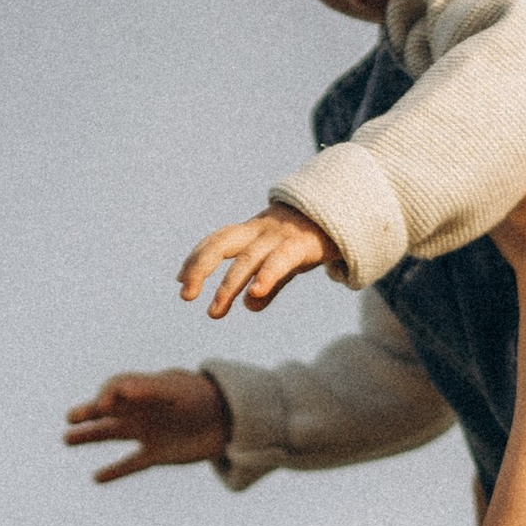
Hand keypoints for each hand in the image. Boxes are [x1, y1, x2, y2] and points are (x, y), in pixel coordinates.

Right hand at [63, 368, 231, 483]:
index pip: (115, 388)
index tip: (103, 407)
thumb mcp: (177, 391)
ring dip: (90, 436)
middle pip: (107, 411)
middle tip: (71, 418)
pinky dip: (115, 471)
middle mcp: (142, 410)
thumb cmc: (203, 397)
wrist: (231, 421)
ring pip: (112, 434)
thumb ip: (150, 389)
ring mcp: (148, 432)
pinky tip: (97, 478)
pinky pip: (131, 463)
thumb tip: (123, 391)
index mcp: (145, 391)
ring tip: (66, 439)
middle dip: (88, 413)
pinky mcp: (157, 454)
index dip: (106, 396)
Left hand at [177, 204, 331, 318]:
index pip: (217, 241)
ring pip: (247, 258)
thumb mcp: (286, 263)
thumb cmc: (310, 239)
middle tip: (185, 295)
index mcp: (253, 232)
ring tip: (214, 312)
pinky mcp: (302, 244)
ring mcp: (280, 236)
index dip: (196, 258)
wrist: (346, 213)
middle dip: (199, 267)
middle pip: (222, 243)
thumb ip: (268, 284)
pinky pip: (280, 260)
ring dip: (228, 286)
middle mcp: (261, 231)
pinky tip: (254, 295)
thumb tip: (250, 306)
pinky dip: (266, 277)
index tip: (180, 280)